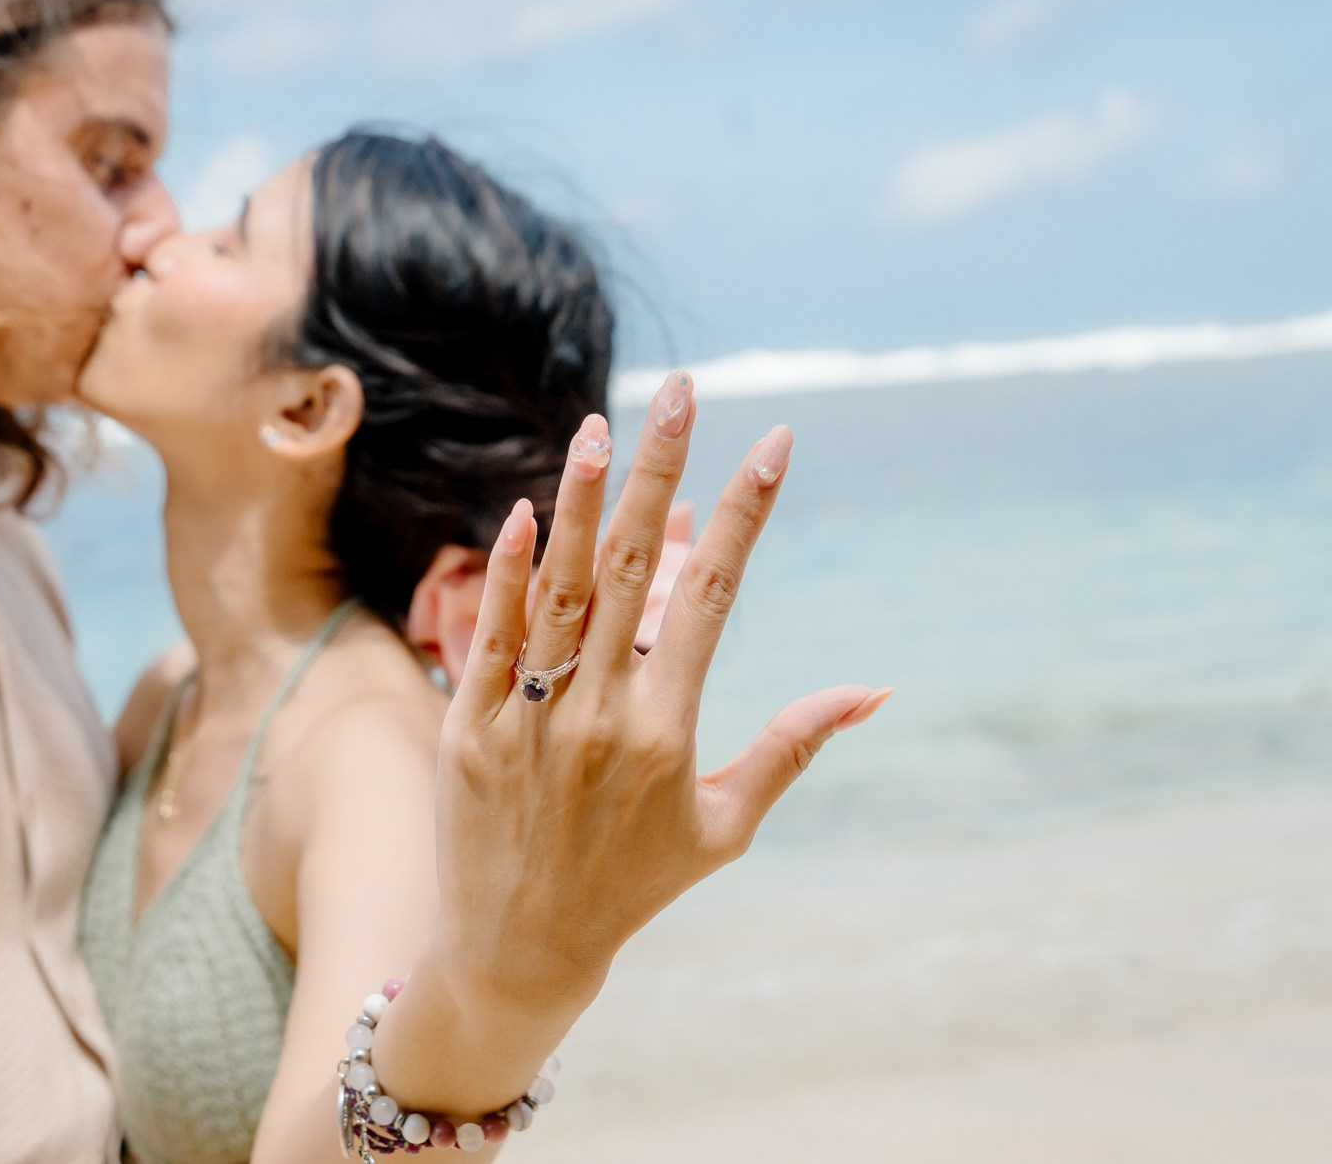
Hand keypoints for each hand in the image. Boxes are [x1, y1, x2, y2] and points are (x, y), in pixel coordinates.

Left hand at [429, 371, 890, 1012]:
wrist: (519, 949)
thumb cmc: (632, 886)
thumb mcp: (724, 826)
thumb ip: (791, 746)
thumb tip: (874, 690)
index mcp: (668, 730)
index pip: (712, 596)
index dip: (745, 514)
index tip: (774, 442)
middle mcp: (599, 715)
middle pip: (636, 568)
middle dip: (663, 470)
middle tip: (680, 390)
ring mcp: (527, 717)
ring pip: (560, 588)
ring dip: (584, 502)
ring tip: (603, 426)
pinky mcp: (466, 725)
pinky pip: (490, 634)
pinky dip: (509, 571)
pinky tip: (531, 510)